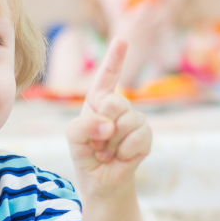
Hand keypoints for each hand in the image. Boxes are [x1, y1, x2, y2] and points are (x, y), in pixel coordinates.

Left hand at [66, 38, 151, 197]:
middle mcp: (119, 106)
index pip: (107, 76)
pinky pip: (137, 138)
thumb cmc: (85, 153)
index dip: (115, 58)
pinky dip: (124, 151)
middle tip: (98, 140)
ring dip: (112, 142)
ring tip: (107, 151)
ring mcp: (135, 120)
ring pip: (127, 122)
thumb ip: (85, 125)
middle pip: (115, 101)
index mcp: (98, 100)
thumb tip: (109, 125)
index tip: (121, 40)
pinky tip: (120, 157)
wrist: (99, 181)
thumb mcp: (73, 136)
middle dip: (103, 123)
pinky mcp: (146, 137)